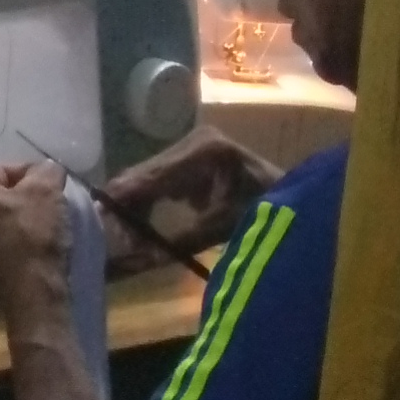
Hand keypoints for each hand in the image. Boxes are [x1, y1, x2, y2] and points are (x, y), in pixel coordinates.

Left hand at [0, 160, 76, 314]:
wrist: (32, 288)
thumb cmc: (34, 232)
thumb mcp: (46, 190)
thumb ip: (45, 170)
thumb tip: (45, 170)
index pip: (2, 170)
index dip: (32, 174)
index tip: (54, 186)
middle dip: (24, 195)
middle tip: (51, 202)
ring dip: (20, 215)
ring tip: (46, 221)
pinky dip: (14, 235)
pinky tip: (34, 240)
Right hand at [100, 128, 280, 268]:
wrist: (300, 203)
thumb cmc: (268, 214)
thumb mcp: (222, 228)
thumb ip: (178, 241)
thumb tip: (137, 259)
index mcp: (203, 151)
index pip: (150, 175)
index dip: (123, 201)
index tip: (99, 224)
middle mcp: (196, 139)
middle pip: (145, 172)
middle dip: (126, 204)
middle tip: (108, 234)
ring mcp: (196, 144)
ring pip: (151, 174)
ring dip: (138, 203)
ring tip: (125, 233)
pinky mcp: (197, 155)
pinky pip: (163, 176)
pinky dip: (153, 198)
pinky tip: (146, 221)